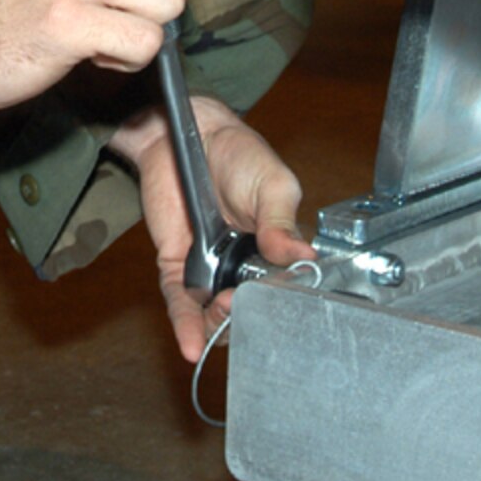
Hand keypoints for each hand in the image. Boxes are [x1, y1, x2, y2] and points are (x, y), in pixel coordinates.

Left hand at [112, 96, 311, 362]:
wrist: (188, 134)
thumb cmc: (240, 155)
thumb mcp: (273, 184)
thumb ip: (282, 223)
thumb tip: (303, 259)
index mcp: (276, 249)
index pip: (283, 290)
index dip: (279, 303)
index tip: (275, 303)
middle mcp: (244, 266)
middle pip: (249, 311)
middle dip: (246, 318)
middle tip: (241, 303)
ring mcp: (210, 269)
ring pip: (213, 316)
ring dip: (217, 326)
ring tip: (221, 315)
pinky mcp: (177, 266)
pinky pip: (179, 302)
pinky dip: (184, 325)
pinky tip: (192, 346)